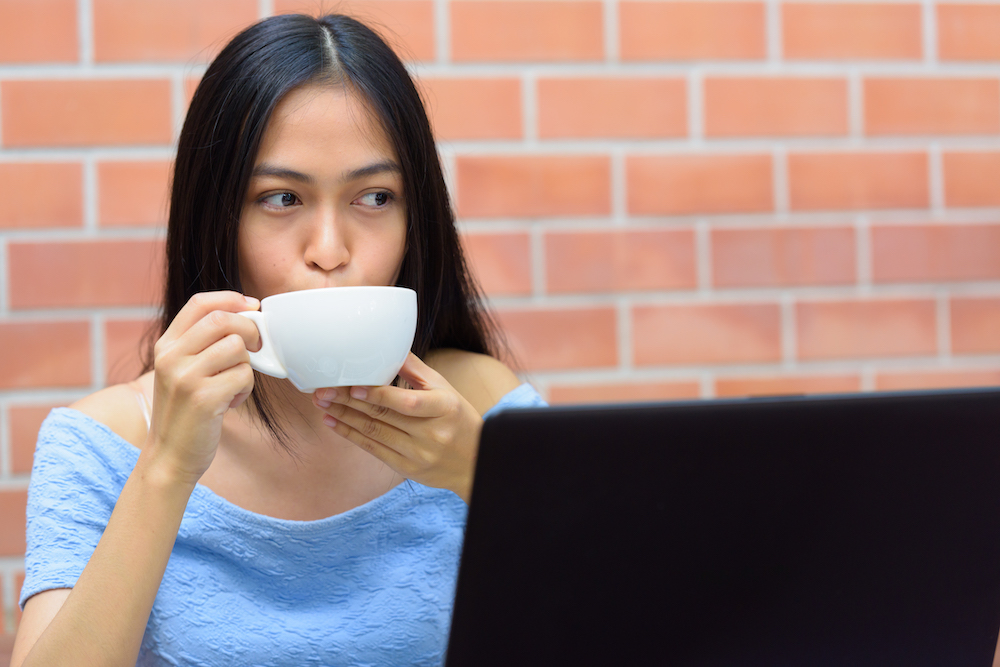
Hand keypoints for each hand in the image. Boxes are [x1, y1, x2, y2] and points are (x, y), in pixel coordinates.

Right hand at [147, 291, 260, 485]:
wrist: (169, 456)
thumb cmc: (186, 412)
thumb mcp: (182, 371)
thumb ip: (203, 344)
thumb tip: (248, 316)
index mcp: (166, 346)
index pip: (200, 303)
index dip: (231, 299)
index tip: (252, 307)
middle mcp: (171, 357)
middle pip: (223, 320)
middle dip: (249, 330)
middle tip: (254, 348)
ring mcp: (185, 377)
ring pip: (237, 348)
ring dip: (246, 367)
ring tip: (233, 385)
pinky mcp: (203, 398)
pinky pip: (243, 376)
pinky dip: (245, 389)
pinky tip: (230, 402)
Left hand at [312, 353, 482, 502]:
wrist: (476, 462)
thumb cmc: (458, 419)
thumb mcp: (445, 390)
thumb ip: (416, 371)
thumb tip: (389, 348)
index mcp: (443, 407)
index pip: (406, 402)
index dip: (377, 394)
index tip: (352, 386)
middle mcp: (431, 432)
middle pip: (383, 416)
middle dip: (348, 402)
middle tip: (322, 391)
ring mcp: (419, 454)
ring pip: (374, 433)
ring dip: (344, 417)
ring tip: (323, 404)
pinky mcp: (408, 469)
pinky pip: (374, 450)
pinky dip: (351, 436)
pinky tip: (334, 424)